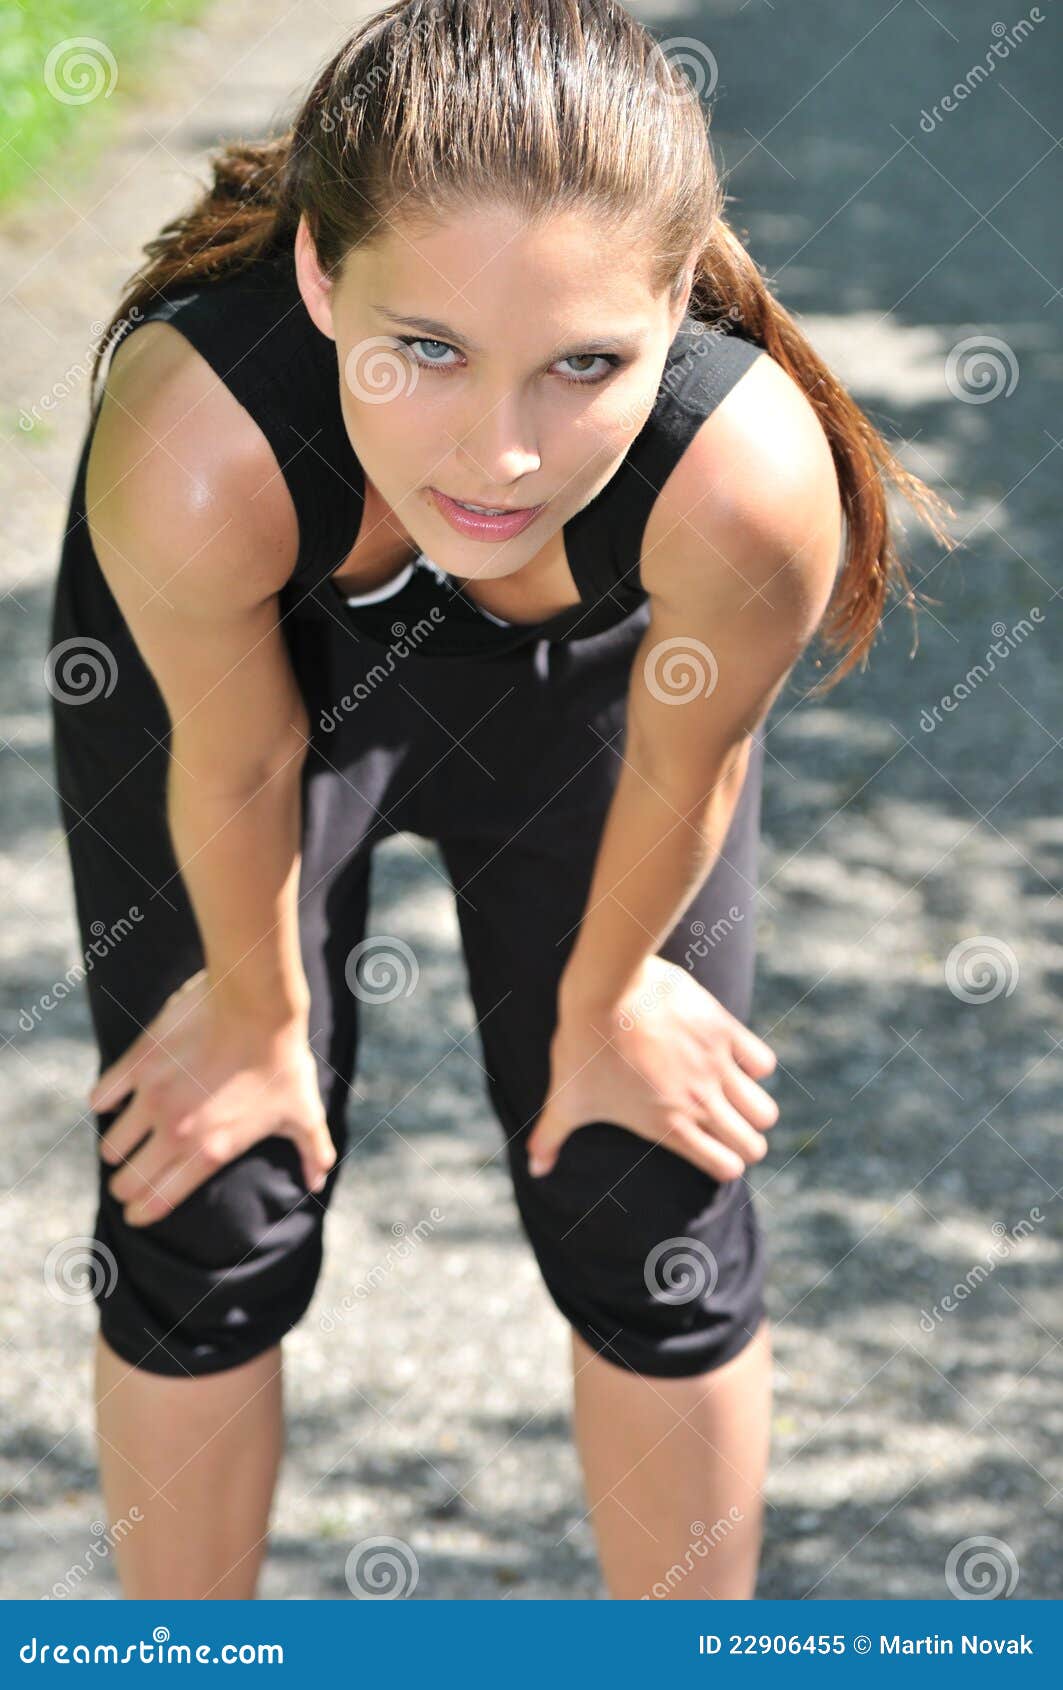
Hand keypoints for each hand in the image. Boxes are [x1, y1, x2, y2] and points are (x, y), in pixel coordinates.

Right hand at [89, 968, 335, 1225]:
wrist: (257, 1006)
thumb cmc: (283, 1062)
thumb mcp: (304, 1112)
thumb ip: (312, 1152)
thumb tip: (318, 1181)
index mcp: (210, 1152)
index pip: (159, 1200)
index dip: (142, 1212)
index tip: (136, 1213)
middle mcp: (175, 1133)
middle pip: (127, 1181)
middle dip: (125, 1187)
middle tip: (128, 1181)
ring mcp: (152, 1099)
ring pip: (111, 1145)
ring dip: (116, 1149)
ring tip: (122, 1145)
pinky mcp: (138, 1064)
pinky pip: (103, 1096)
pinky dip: (105, 1102)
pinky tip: (113, 1101)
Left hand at [526, 955, 778, 1180]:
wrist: (604, 988)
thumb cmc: (582, 1046)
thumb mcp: (566, 1097)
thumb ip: (551, 1137)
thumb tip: (534, 1170)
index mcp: (669, 1125)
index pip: (726, 1167)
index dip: (722, 1164)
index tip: (711, 1150)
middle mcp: (701, 1101)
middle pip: (754, 1145)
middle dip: (745, 1143)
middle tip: (726, 1127)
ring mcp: (717, 1067)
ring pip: (765, 1109)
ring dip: (753, 1109)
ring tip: (733, 1098)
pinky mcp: (725, 1030)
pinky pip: (763, 1062)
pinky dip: (754, 1065)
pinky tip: (733, 1059)